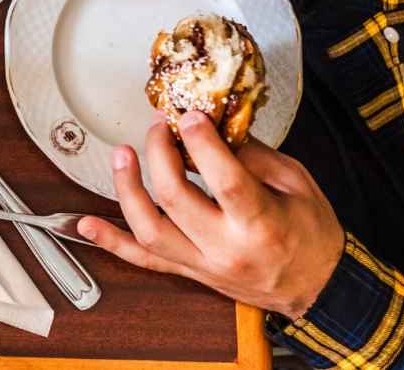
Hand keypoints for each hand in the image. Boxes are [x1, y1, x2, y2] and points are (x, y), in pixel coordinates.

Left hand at [78, 114, 343, 318]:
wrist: (318, 288)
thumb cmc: (312, 233)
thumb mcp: (295, 183)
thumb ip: (251, 153)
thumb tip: (211, 122)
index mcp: (261, 223)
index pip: (224, 179)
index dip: (201, 143)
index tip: (187, 115)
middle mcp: (227, 248)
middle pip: (176, 198)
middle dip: (159, 154)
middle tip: (158, 129)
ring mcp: (204, 264)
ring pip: (149, 231)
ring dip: (127, 190)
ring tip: (121, 154)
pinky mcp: (190, 272)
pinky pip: (143, 260)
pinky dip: (111, 242)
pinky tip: (85, 223)